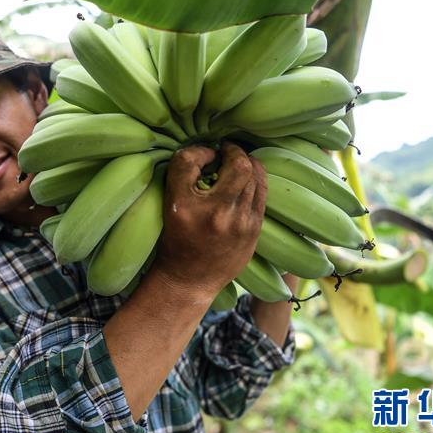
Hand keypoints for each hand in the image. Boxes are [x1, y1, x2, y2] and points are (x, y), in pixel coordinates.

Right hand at [149, 142, 266, 299]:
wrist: (189, 280)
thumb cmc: (176, 240)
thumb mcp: (170, 206)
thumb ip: (183, 174)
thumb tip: (208, 152)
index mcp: (185, 207)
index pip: (190, 161)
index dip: (199, 151)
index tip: (203, 156)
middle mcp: (216, 214)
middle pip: (238, 165)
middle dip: (234, 151)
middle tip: (225, 151)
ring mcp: (240, 223)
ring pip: (255, 176)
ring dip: (246, 164)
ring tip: (235, 165)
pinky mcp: (254, 230)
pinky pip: (262, 192)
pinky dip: (255, 179)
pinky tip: (245, 180)